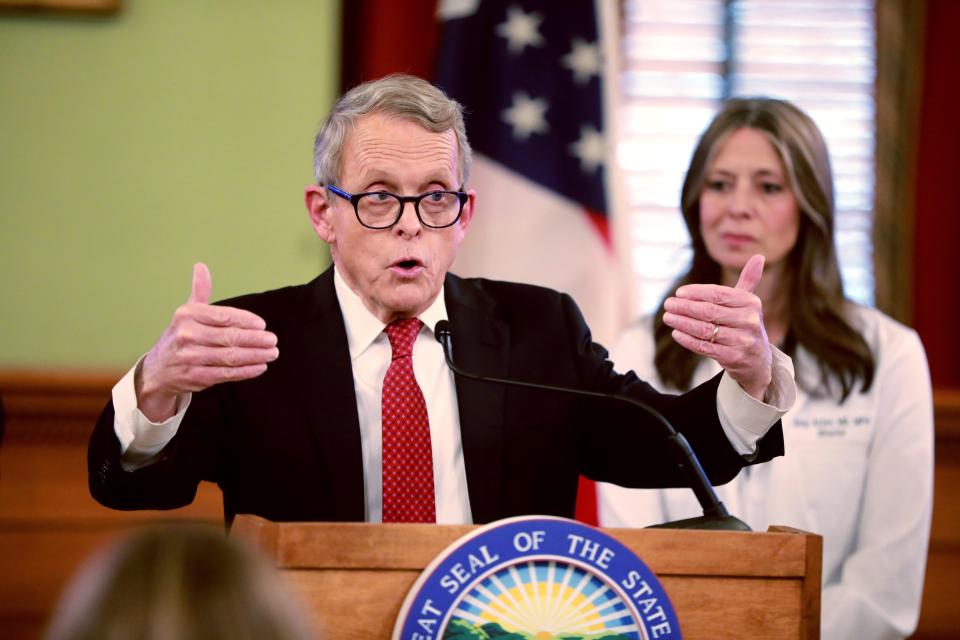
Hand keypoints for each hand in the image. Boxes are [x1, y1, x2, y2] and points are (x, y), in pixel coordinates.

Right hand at [136, 263, 278, 420]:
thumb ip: (200, 291)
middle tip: (273, 340)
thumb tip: (201, 266)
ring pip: (231, 357)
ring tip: (272, 352)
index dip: (245, 320)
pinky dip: (246, 371)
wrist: (159, 368)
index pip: (223, 316)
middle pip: (229, 337)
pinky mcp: (196, 377)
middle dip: (256, 339)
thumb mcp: (187, 312)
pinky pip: (227, 374)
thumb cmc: (181, 335)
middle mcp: (187, 335)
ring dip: (255, 355)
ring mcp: (190, 358)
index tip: (262, 324)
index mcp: (187, 315)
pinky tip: (261, 366)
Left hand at [662, 254, 771, 399]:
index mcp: (751, 303)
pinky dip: (688, 340)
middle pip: (709, 312)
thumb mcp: (749, 304)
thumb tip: (759, 256)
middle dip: (685, 307)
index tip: (678, 293)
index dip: (696, 293)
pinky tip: (676, 333)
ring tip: (668, 317)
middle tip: (668, 304)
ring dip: (682, 323)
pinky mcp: (734, 358)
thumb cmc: (746, 326)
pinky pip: (705, 347)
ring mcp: (742, 341)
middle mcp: (749, 321)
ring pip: (705, 330)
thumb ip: (748, 281)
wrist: (758, 361)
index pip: (718, 294)